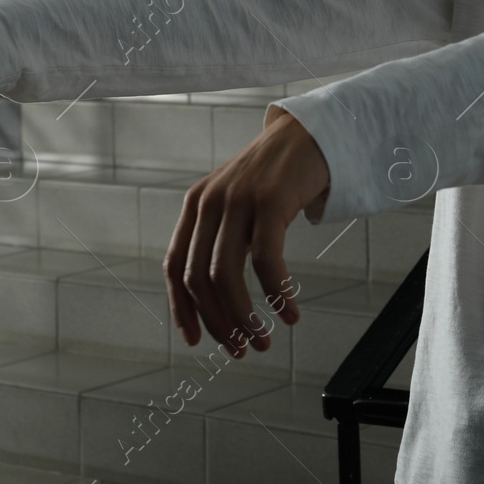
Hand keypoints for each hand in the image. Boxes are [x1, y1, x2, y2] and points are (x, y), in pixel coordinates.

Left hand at [164, 106, 331, 356]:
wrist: (308, 134)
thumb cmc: (274, 178)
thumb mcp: (235, 205)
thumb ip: (221, 239)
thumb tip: (216, 300)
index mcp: (195, 206)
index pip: (174, 267)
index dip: (181, 309)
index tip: (195, 341)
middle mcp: (210, 203)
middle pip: (199, 280)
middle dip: (218, 323)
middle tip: (241, 349)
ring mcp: (238, 200)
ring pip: (226, 276)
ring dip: (244, 318)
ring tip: (264, 340)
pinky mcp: (270, 201)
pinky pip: (266, 262)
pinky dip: (277, 295)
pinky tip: (290, 312)